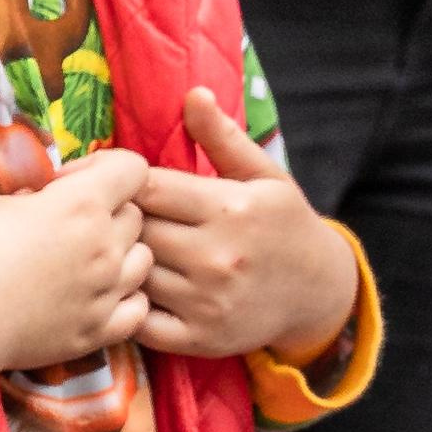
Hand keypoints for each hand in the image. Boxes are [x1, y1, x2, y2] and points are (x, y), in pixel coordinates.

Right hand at [0, 150, 150, 401]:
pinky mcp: (98, 330)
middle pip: (136, 216)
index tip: (71, 183)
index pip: (133, 168)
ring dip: (122, 256)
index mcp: (81, 203)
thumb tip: (36, 201)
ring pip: (144, 260)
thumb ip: (25, 195)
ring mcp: (106, 291)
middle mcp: (104, 245)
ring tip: (88, 264)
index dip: (105, 168)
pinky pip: (139, 309)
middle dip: (110, 213)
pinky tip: (100, 298)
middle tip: (72, 226)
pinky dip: (126, 301)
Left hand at [140, 88, 358, 361]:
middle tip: (114, 219)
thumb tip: (192, 93)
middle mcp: (216, 256)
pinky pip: (139, 323)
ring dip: (121, 263)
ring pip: (133, 274)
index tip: (122, 186)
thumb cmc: (284, 225)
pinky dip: (127, 307)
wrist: (318, 292)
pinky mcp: (197, 338)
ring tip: (120, 253)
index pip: (148, 187)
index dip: (126, 184)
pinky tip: (131, 291)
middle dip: (121, 221)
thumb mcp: (264, 176)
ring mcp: (205, 301)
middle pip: (135, 230)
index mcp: (229, 208)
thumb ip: (222, 138)